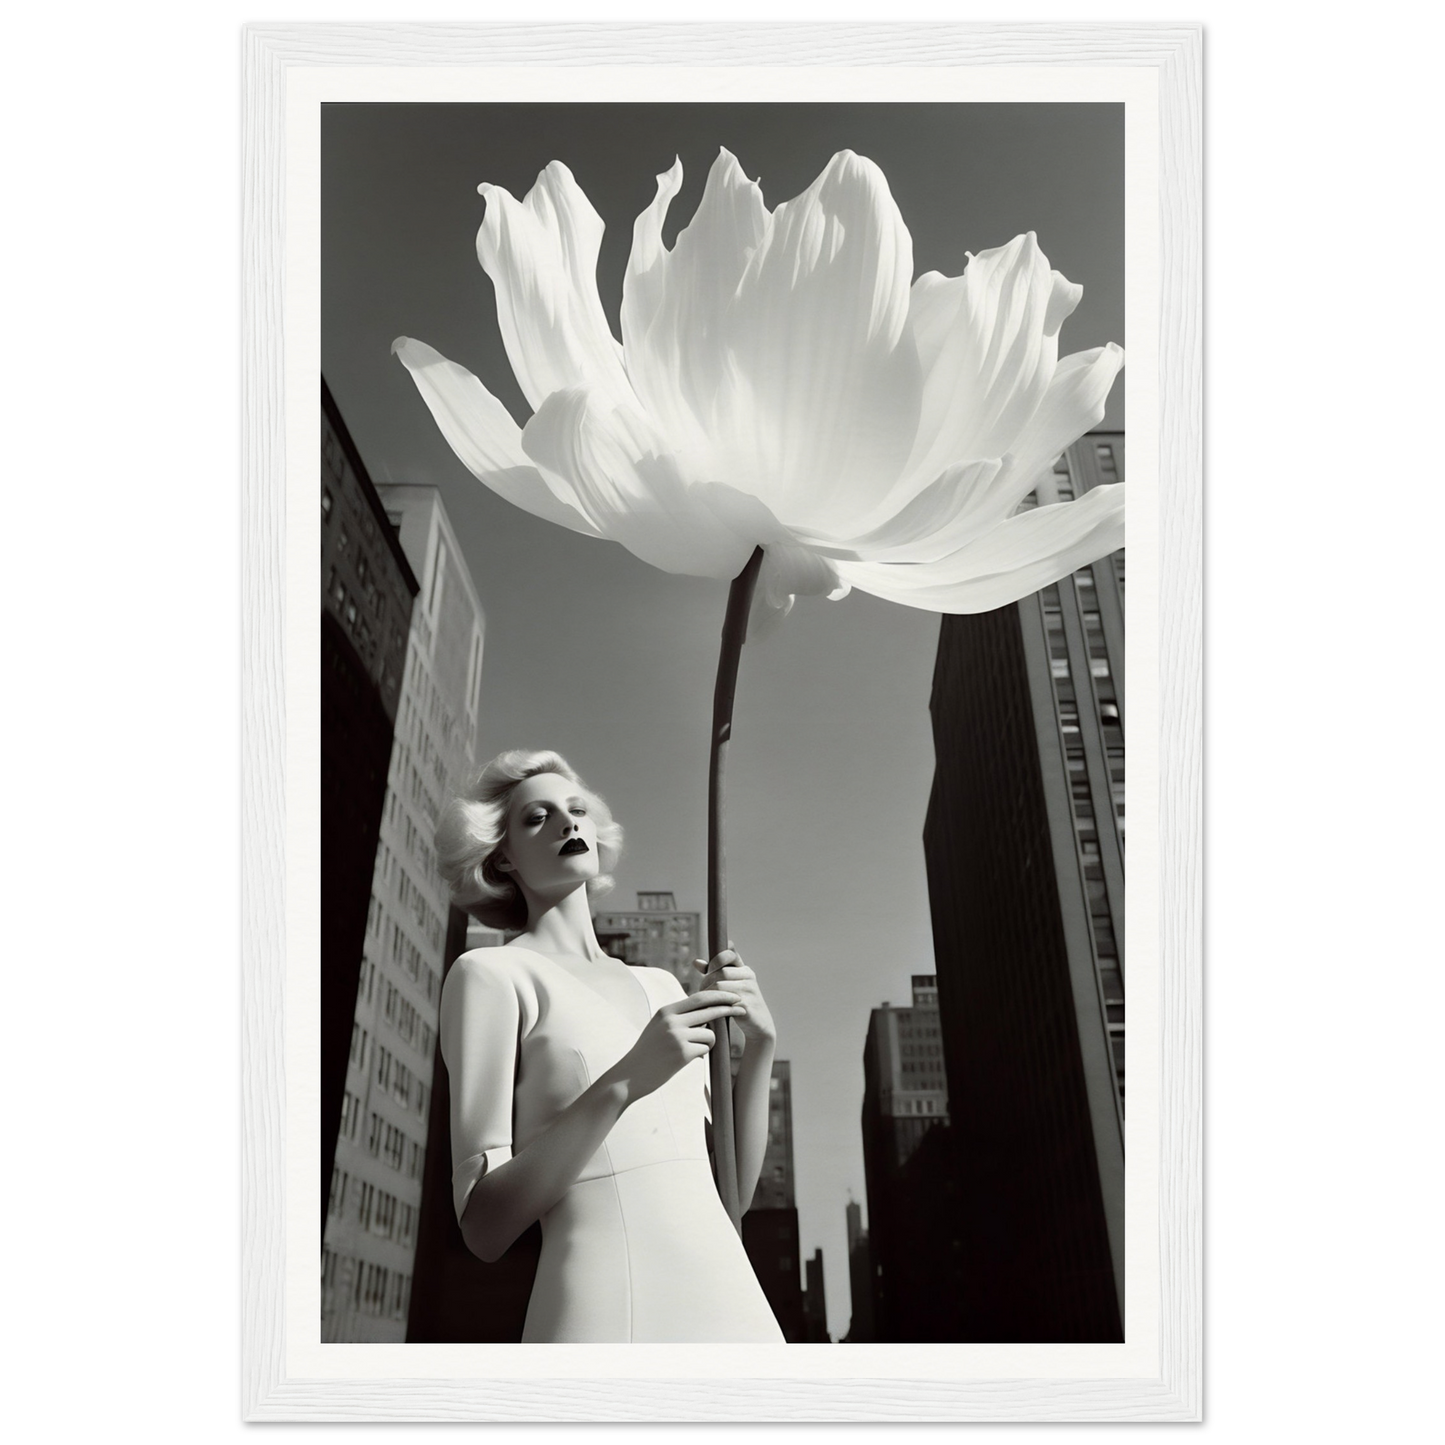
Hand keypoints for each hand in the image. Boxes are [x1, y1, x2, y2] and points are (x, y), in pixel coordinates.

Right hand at [611, 989, 745, 1100]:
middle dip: (728, 1008)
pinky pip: (705, 1050)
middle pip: (709, 1010)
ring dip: (708, 1042)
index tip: (733, 996)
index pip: (699, 998)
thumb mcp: (658, 1027)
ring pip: (709, 1034)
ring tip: (691, 1050)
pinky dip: (701, 1053)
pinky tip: (685, 1059)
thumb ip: (678, 1017)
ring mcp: (677, 1037)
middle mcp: (672, 1021)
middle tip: (742, 1009)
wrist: (630, 1075)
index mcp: (666, 1011)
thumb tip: (706, 1010)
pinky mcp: (682, 1054)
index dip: (719, 995)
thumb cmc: (648, 1052)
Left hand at [693, 946, 775, 1046]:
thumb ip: (714, 973)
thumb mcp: (730, 986)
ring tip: (704, 999)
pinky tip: (709, 1008)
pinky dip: (713, 1004)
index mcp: (745, 970)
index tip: (709, 969)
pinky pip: (723, 1001)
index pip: (730, 954)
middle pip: (721, 972)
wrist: (759, 1025)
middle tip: (701, 990)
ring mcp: (749, 990)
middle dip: (707, 981)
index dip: (716, 959)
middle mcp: (749, 977)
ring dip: (707, 993)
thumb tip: (696, 962)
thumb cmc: (740, 1003)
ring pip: (720, 985)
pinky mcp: (746, 1005)